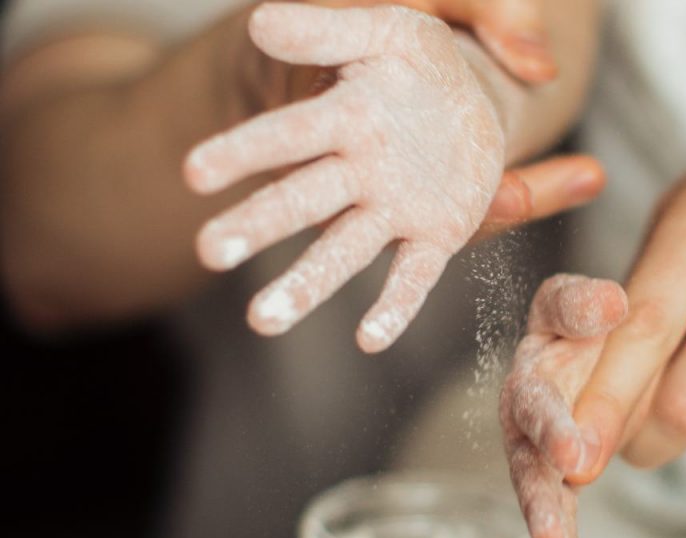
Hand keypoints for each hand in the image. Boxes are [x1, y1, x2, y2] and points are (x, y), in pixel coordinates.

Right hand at [184, 3, 538, 351]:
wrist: (474, 101)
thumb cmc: (419, 65)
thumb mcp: (386, 30)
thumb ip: (329, 31)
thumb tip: (262, 21)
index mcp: (346, 117)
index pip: (288, 135)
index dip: (245, 151)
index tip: (193, 173)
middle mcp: (360, 171)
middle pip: (303, 201)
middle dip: (259, 225)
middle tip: (210, 253)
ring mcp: (394, 209)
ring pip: (344, 250)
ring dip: (306, 283)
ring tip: (264, 322)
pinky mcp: (434, 237)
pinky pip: (412, 276)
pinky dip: (395, 307)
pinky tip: (369, 339)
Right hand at [501, 274, 627, 537]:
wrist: (586, 334)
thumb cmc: (582, 317)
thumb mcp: (580, 301)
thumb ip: (582, 304)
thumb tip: (609, 303)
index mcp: (535, 359)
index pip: (538, 394)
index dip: (553, 422)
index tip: (573, 457)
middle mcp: (527, 403)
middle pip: (529, 448)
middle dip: (541, 488)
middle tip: (554, 527)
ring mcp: (539, 440)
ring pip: (539, 483)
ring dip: (547, 521)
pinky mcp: (554, 469)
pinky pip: (556, 505)